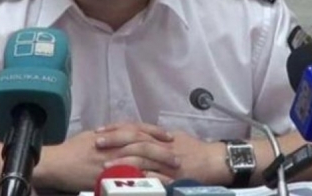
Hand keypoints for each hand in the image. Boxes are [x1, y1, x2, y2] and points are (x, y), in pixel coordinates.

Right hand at [36, 122, 178, 190]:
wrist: (57, 164)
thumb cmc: (72, 150)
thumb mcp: (92, 135)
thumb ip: (110, 134)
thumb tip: (122, 133)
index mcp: (111, 134)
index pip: (138, 129)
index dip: (155, 131)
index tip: (168, 136)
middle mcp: (114, 145)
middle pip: (143, 144)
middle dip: (162, 150)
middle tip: (177, 156)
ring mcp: (111, 160)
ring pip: (141, 161)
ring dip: (158, 165)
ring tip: (173, 171)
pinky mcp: (107, 176)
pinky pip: (131, 178)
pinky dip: (145, 181)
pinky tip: (156, 185)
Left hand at [105, 130, 227, 184]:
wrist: (214, 161)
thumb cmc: (196, 149)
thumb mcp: (175, 138)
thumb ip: (157, 138)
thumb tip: (140, 136)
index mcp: (160, 136)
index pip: (134, 129)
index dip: (116, 129)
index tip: (100, 131)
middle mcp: (161, 146)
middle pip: (134, 140)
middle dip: (114, 141)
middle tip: (96, 143)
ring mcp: (166, 162)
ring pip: (141, 158)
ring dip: (122, 161)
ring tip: (104, 165)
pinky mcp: (172, 177)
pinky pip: (154, 178)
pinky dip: (139, 179)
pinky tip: (126, 182)